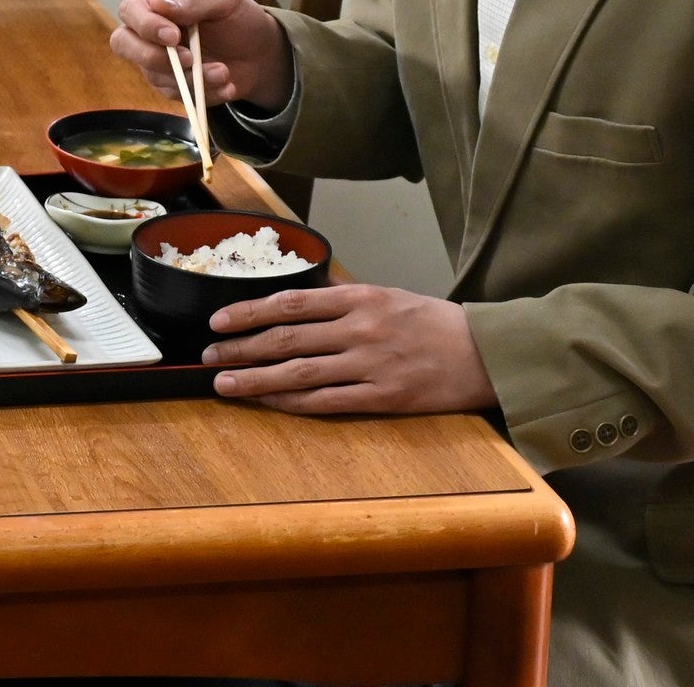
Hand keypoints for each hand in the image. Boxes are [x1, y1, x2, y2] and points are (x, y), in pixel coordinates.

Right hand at [111, 0, 289, 108]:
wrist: (260, 54)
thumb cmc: (239, 18)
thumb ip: (195, 0)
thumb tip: (159, 4)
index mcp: (156, 1)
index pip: (130, 10)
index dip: (145, 25)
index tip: (173, 35)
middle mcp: (148, 31)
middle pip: (124, 44)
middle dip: (154, 57)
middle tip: (188, 60)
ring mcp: (156, 60)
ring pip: (153, 75)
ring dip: (190, 79)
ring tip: (224, 72)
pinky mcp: (171, 86)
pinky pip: (176, 96)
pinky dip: (203, 93)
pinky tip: (227, 85)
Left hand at [203, 284, 497, 413]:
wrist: (485, 353)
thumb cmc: (434, 323)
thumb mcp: (388, 294)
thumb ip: (344, 295)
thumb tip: (305, 292)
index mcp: (360, 298)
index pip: (291, 303)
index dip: (249, 311)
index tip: (218, 321)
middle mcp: (360, 329)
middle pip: (287, 338)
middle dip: (241, 348)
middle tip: (208, 355)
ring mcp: (371, 366)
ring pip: (300, 373)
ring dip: (257, 379)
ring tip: (224, 383)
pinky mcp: (384, 398)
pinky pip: (327, 402)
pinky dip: (292, 403)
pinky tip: (268, 403)